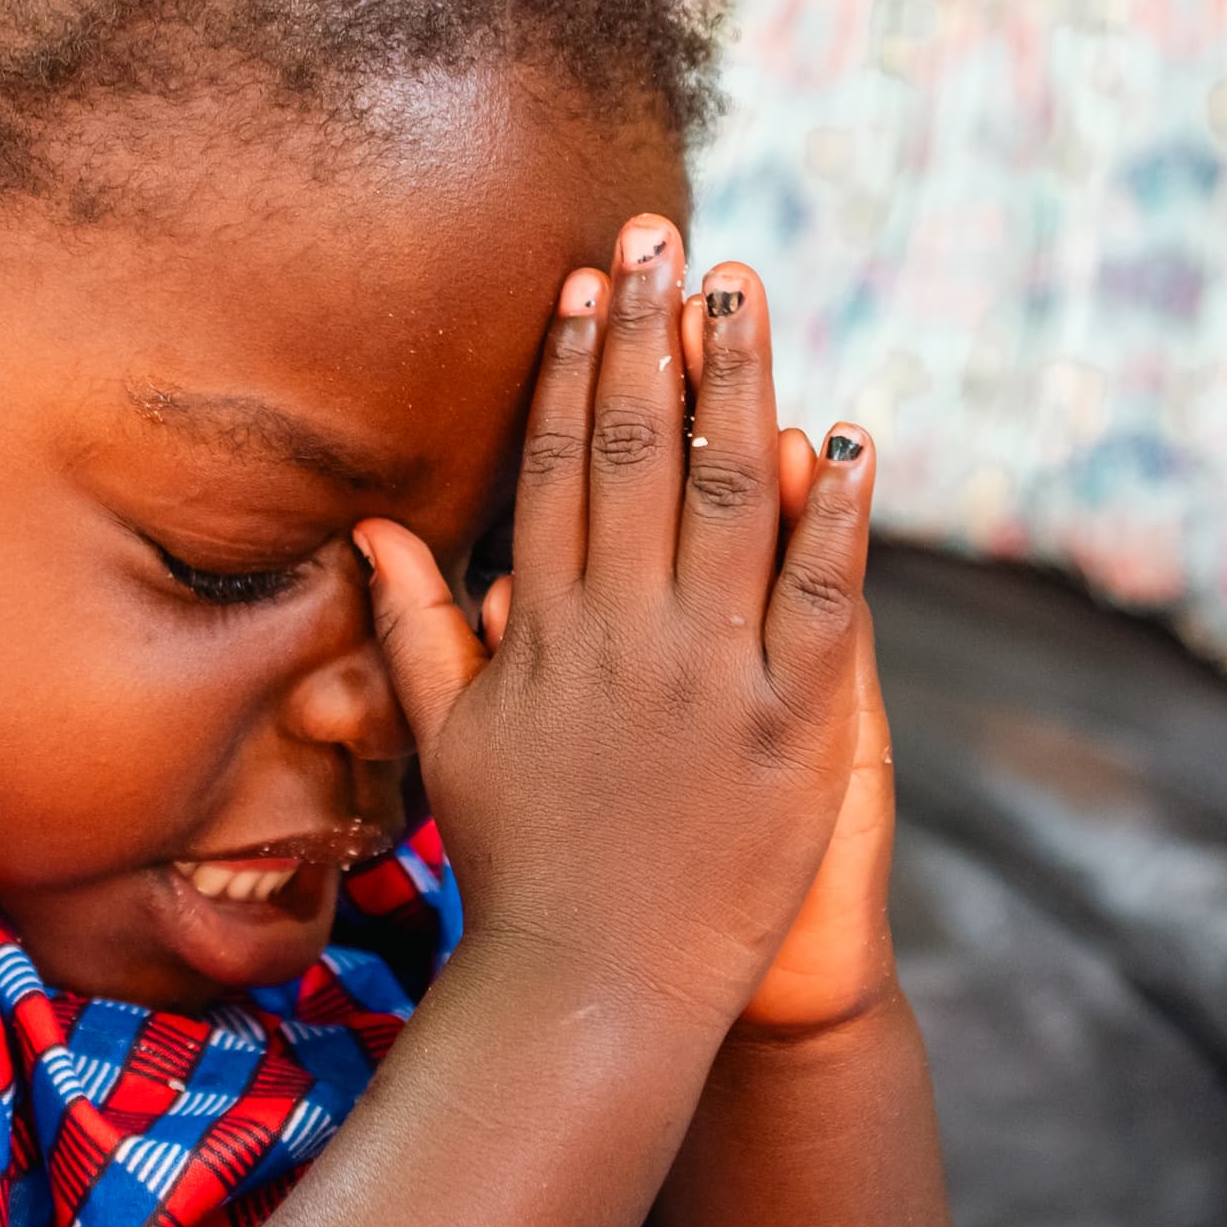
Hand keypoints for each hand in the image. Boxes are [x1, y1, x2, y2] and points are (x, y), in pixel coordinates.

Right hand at [357, 216, 874, 1043]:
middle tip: (667, 234)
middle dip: (654, 335)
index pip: (561, 468)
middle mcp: (624, 638)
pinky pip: (822, 599)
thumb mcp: (449, 744)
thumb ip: (422, 628)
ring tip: (748, 290)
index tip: (590, 282)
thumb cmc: (518, 869)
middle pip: (643, 455)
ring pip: (732, 500)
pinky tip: (849, 434)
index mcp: (543, 633)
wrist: (593, 993)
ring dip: (743, 382)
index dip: (577, 367)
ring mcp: (712, 679)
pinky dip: (838, 513)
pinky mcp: (792, 728)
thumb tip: (377, 530)